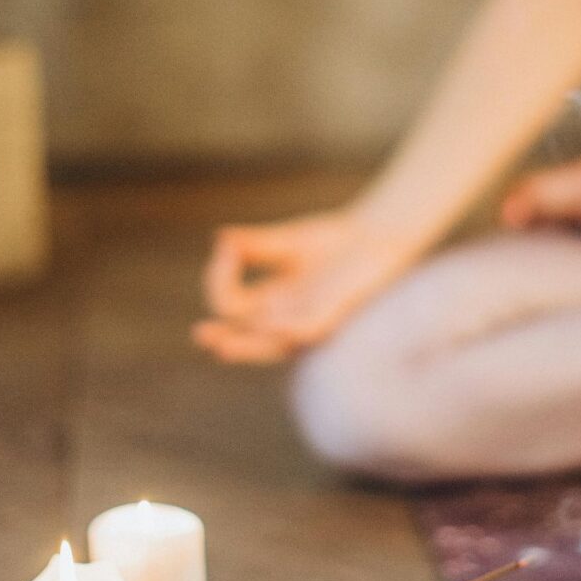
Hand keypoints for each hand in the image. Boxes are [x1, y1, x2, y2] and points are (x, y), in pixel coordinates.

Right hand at [194, 210, 412, 362]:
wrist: (377, 236)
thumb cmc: (335, 243)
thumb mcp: (287, 242)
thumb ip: (256, 244)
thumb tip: (219, 238)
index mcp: (272, 303)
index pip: (233, 307)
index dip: (219, 280)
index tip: (224, 247)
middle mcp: (287, 318)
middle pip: (248, 338)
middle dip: (224, 339)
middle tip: (202, 336)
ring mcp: (311, 320)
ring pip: (274, 343)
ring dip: (250, 344)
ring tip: (224, 344)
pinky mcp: (336, 315)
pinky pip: (310, 330)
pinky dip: (291, 330)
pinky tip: (276, 326)